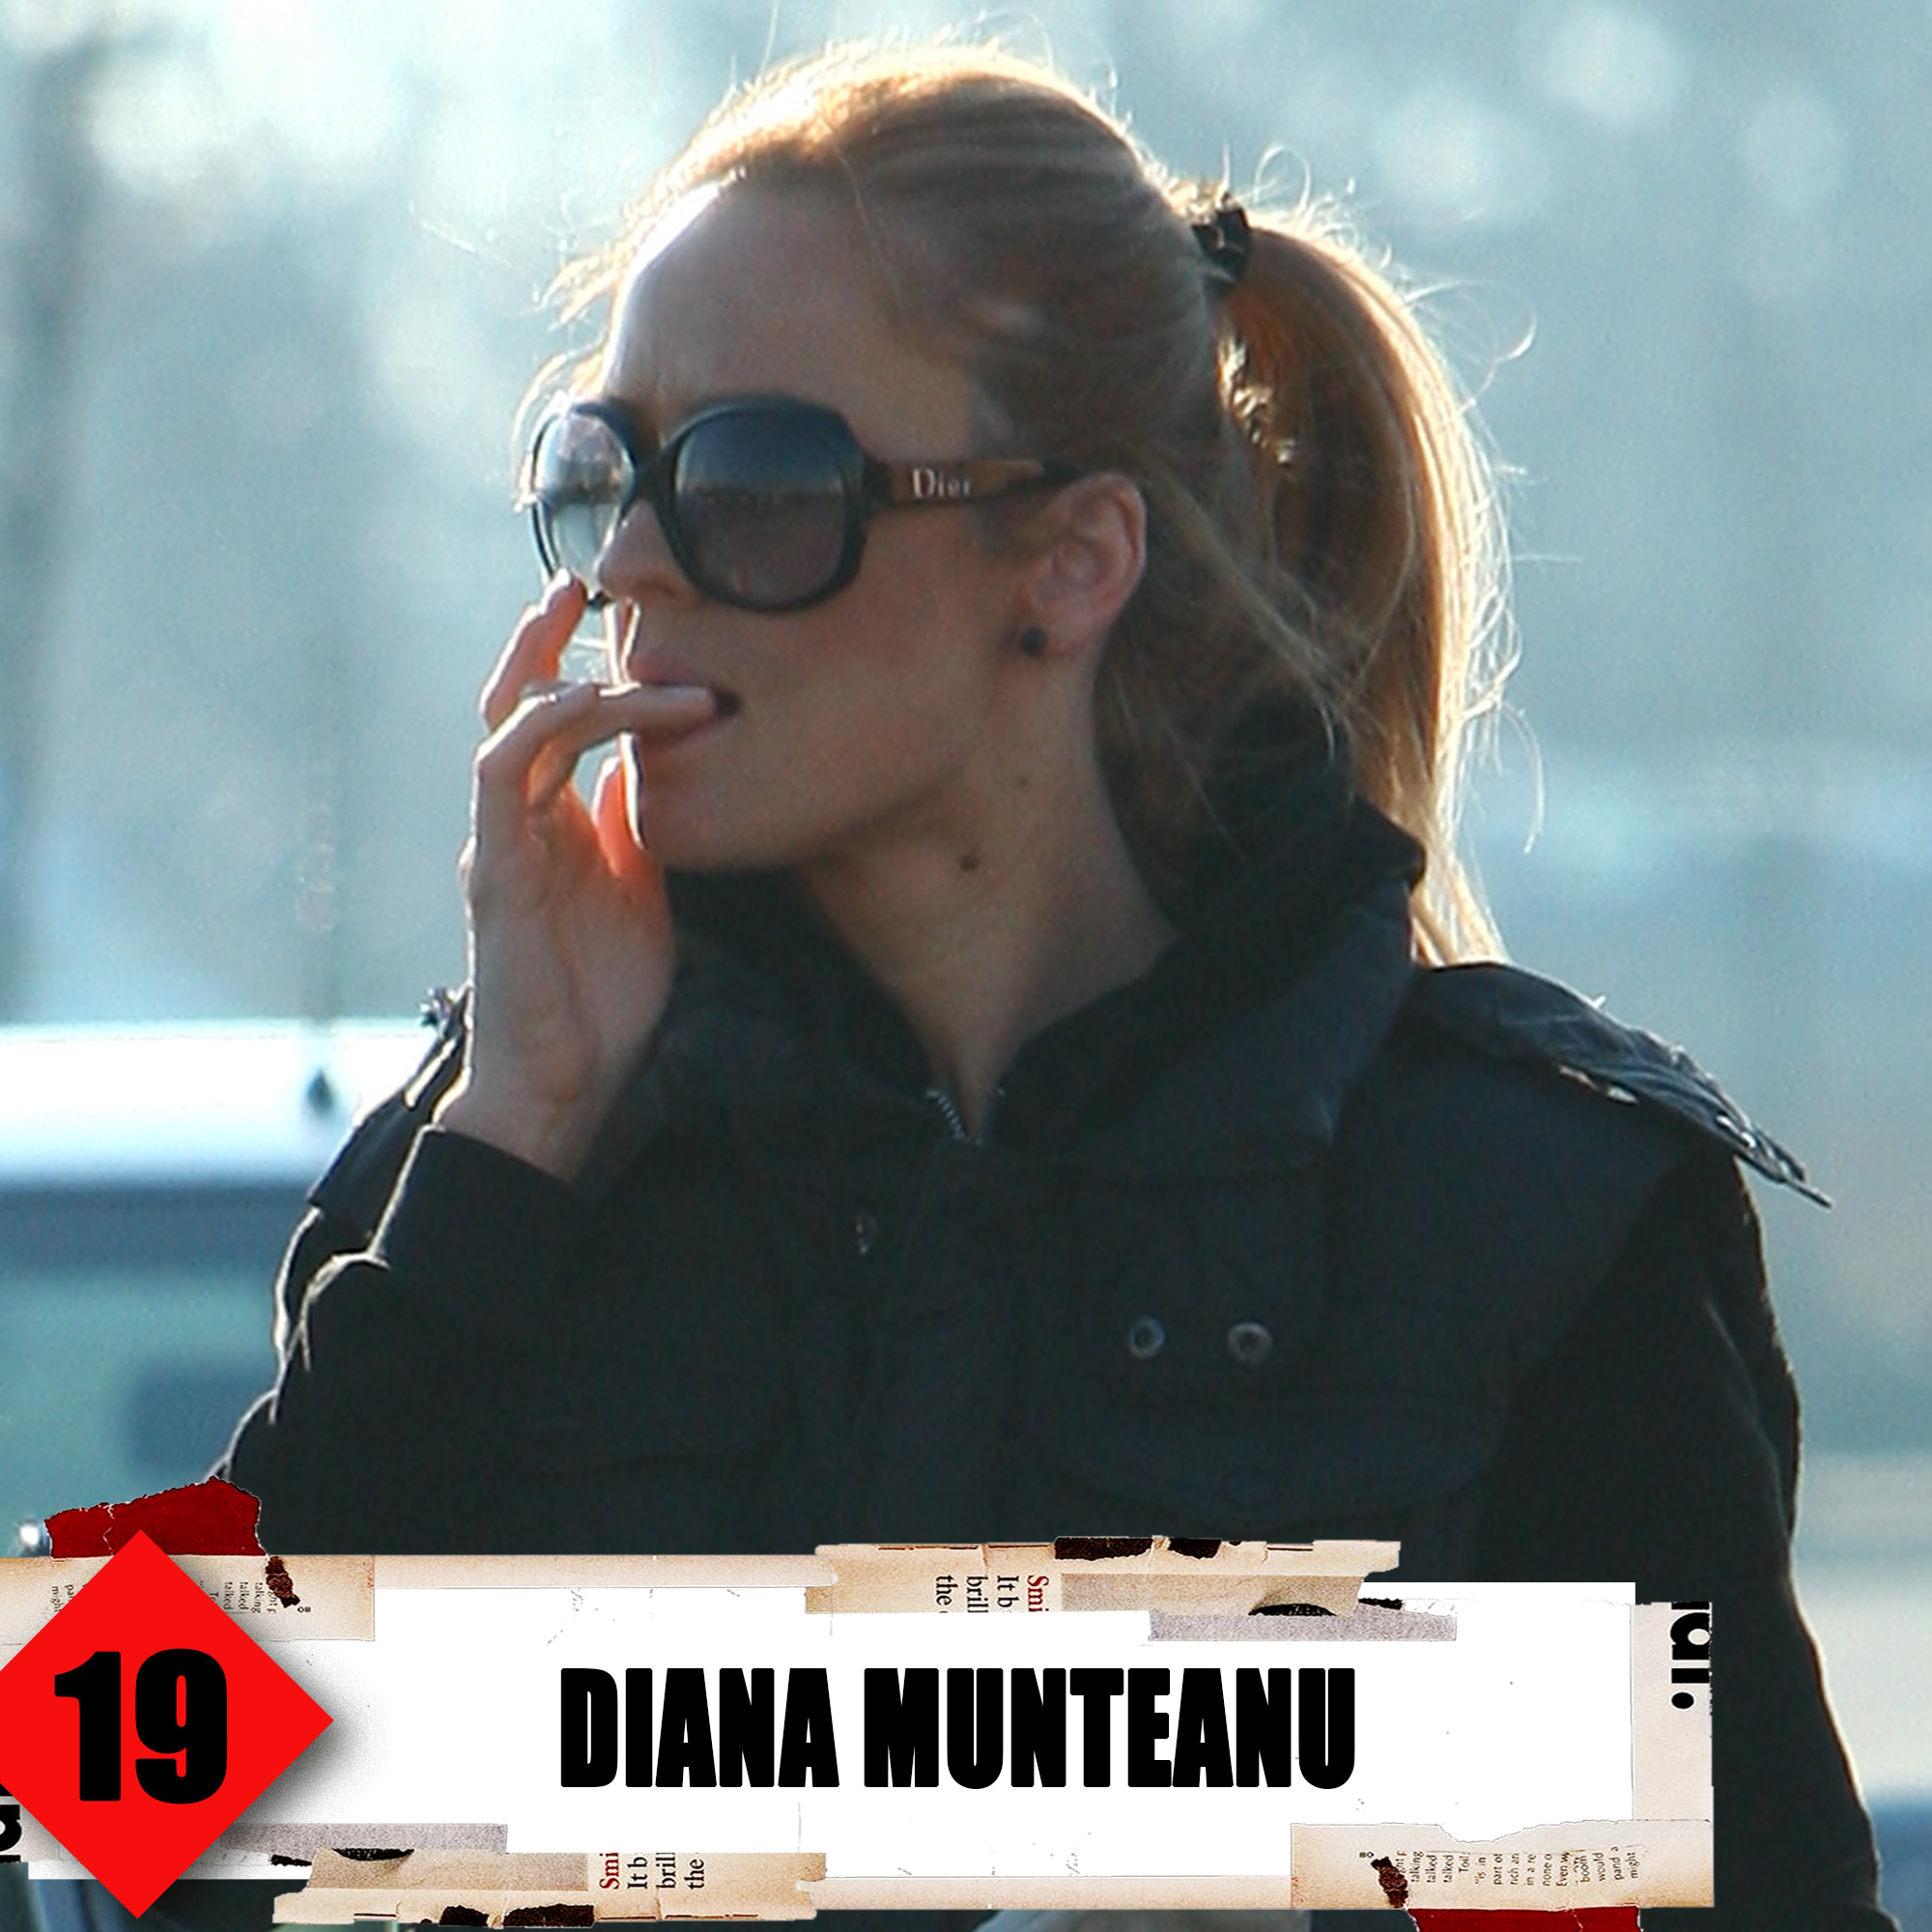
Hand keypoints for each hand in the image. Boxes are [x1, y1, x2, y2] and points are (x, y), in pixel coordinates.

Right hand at [434, 574, 716, 1178]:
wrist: (567, 1083)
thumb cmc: (603, 999)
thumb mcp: (642, 893)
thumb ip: (637, 829)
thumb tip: (650, 766)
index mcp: (551, 826)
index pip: (551, 725)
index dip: (575, 667)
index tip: (620, 622)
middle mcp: (516, 823)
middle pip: (515, 708)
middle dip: (542, 642)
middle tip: (582, 586)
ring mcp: (500, 843)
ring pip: (512, 729)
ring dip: (569, 682)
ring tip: (615, 645)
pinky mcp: (495, 871)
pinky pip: (503, 778)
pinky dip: (543, 731)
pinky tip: (592, 707)